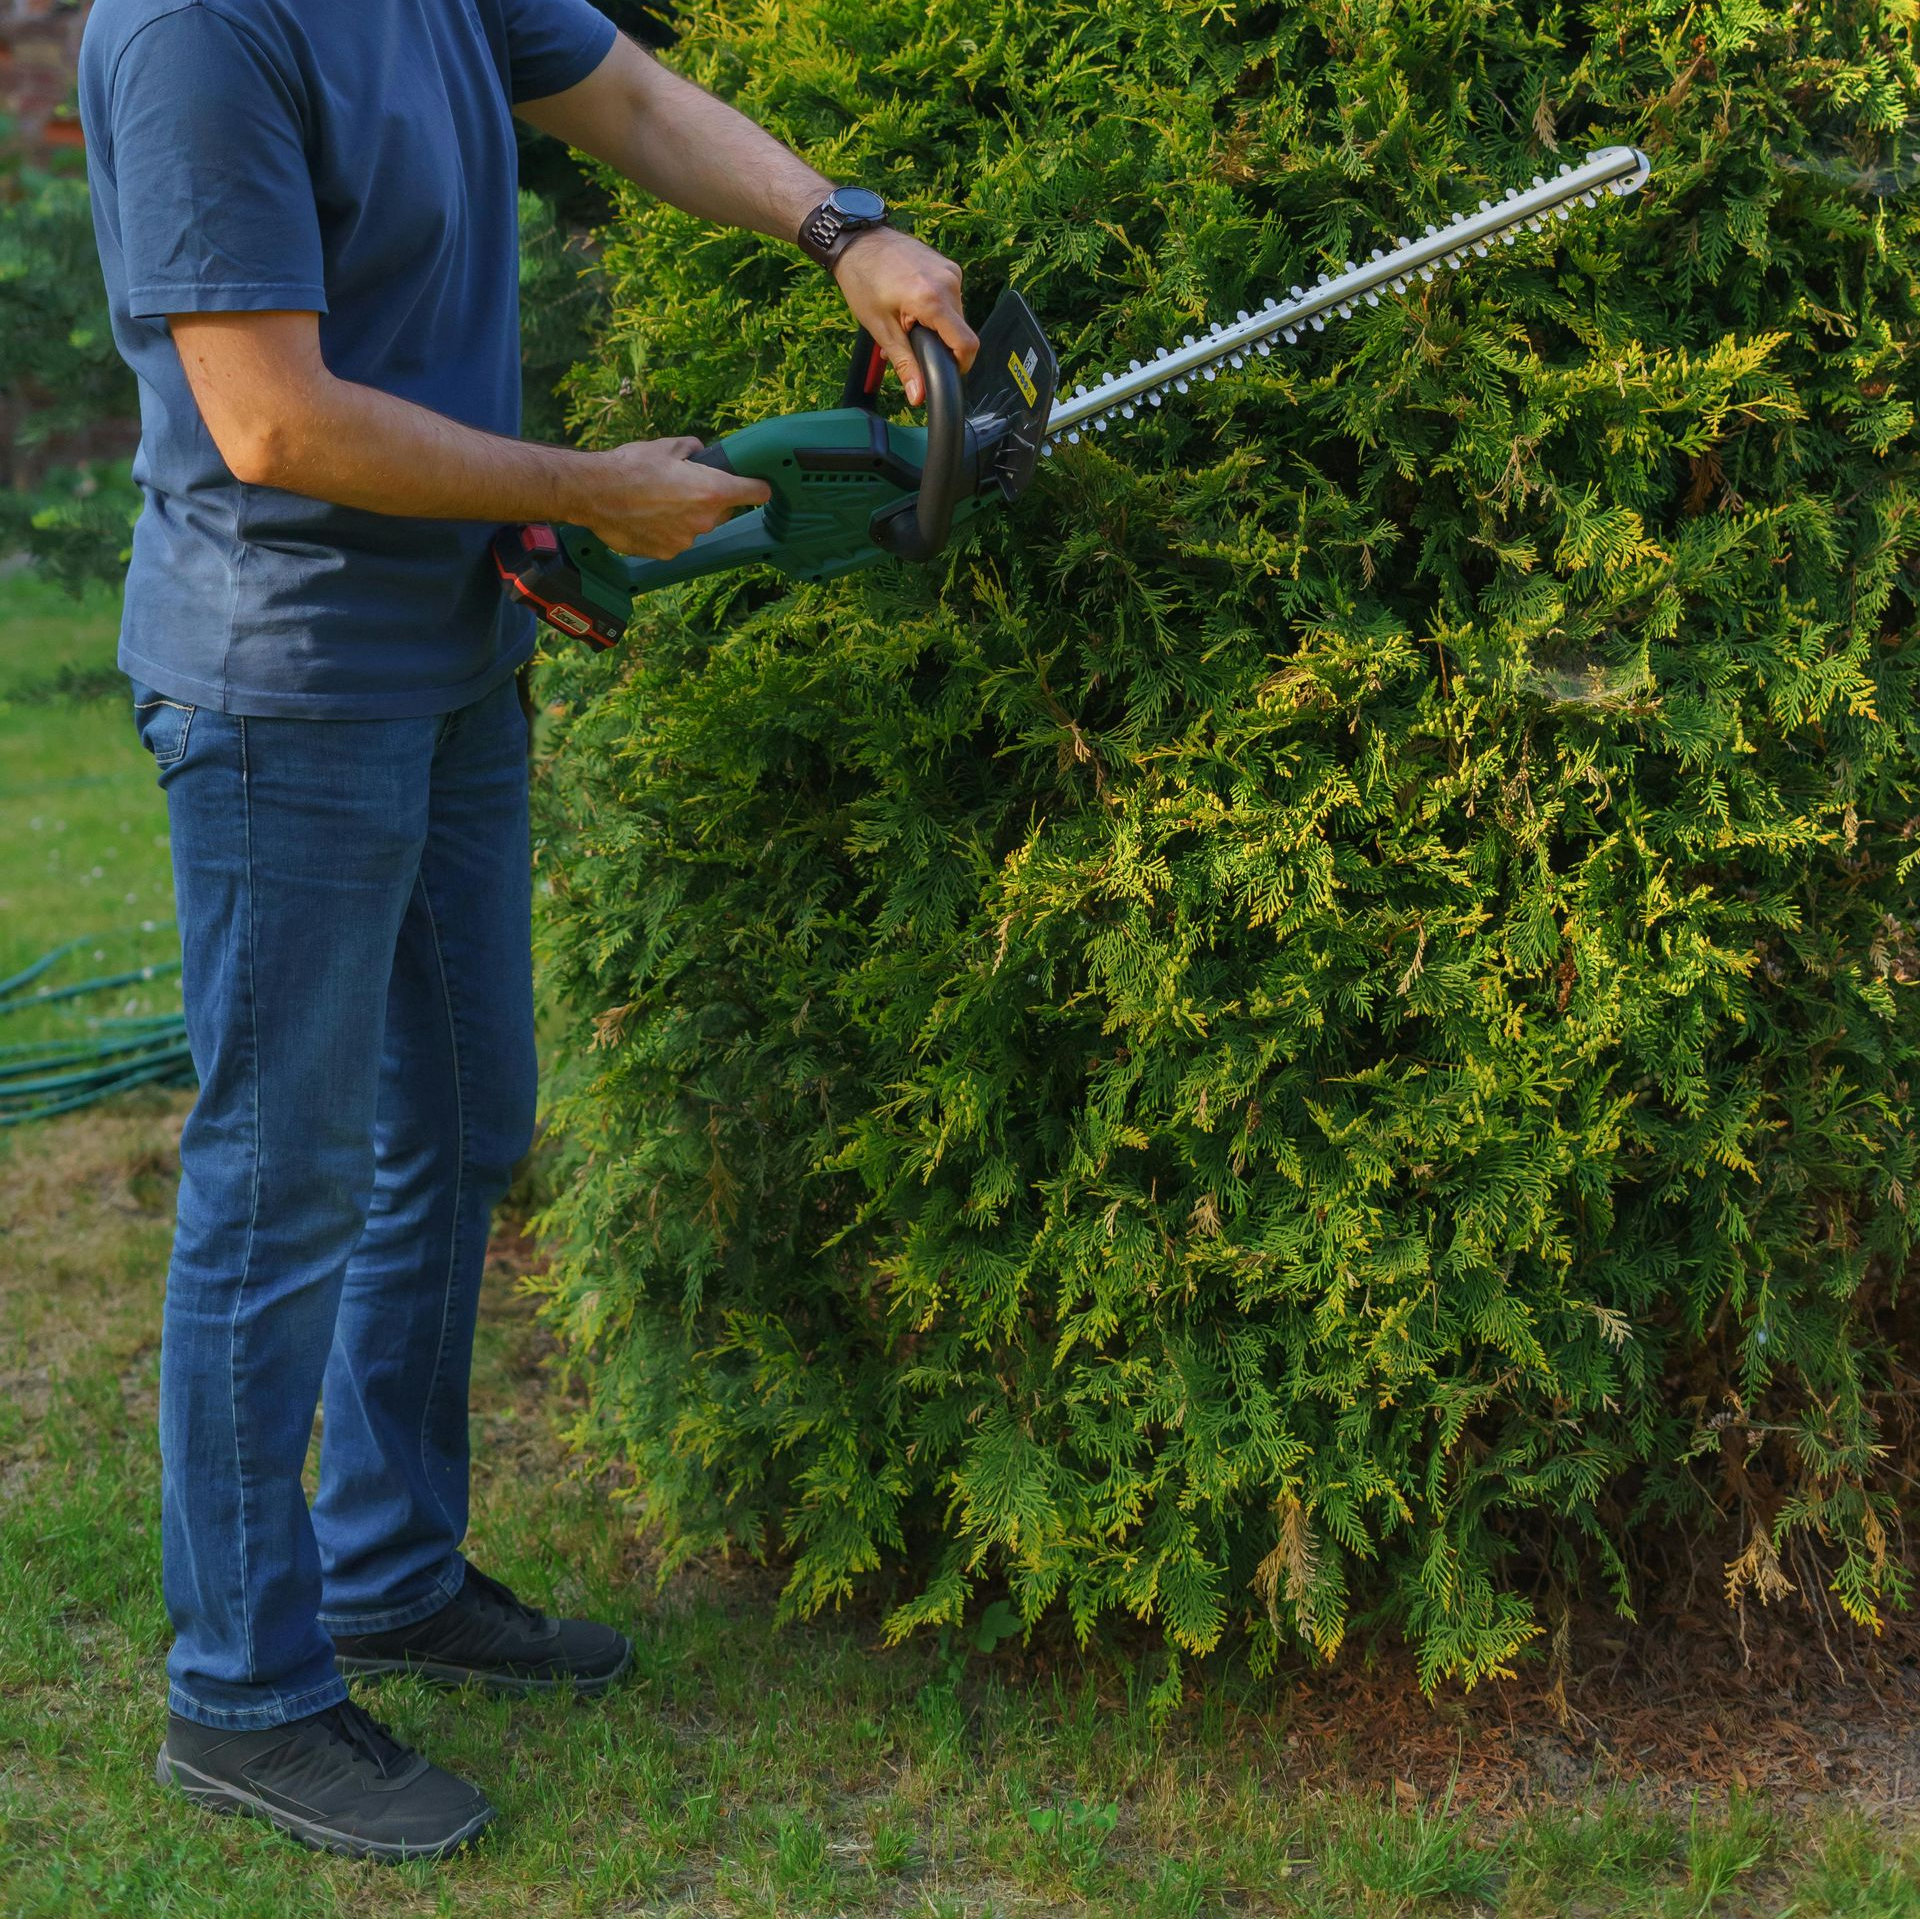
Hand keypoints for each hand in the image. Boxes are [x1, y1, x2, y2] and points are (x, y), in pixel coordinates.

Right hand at [576, 436, 770, 558]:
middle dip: (711, 499)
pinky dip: (667, 530)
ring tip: (657, 501)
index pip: (756, 492)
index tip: (758, 486)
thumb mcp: (666, 446)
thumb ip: (692, 449)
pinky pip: (676, 540)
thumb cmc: (630, 466)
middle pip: (724, 511)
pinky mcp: (668, 552)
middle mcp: (705, 520)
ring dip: (686, 516)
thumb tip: (700, 451)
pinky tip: (647, 516)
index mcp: (713, 490)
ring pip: (697, 527)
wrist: (594, 493)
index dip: (758, 487)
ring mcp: (687, 540)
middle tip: (684, 486)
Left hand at [831, 227, 978, 406]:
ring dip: (937, 326)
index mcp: (933, 300)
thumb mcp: (881, 329)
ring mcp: (950, 271)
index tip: (945, 373)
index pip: (967, 344)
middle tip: (909, 340)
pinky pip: (950, 297)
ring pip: (956, 315)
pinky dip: (936, 308)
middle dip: (940, 344)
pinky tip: (912, 305)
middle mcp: (948, 282)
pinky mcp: (947, 265)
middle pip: (961, 331)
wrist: (857, 241)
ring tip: (907, 320)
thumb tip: (918, 396)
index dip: (960, 366)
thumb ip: (905, 364)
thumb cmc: (863, 280)